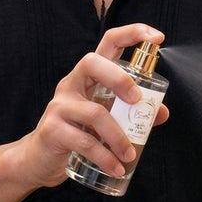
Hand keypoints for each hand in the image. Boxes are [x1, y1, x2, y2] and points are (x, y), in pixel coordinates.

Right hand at [6, 24, 170, 187]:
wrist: (40, 160)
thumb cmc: (76, 134)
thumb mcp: (106, 120)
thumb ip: (132, 113)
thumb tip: (161, 112)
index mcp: (88, 76)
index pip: (109, 42)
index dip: (133, 33)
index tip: (158, 37)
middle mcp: (72, 84)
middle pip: (93, 63)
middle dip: (120, 79)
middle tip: (137, 101)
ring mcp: (59, 105)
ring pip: (95, 113)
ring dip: (119, 137)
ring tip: (129, 155)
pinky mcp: (53, 130)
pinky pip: (84, 142)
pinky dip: (105, 157)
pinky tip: (115, 168)